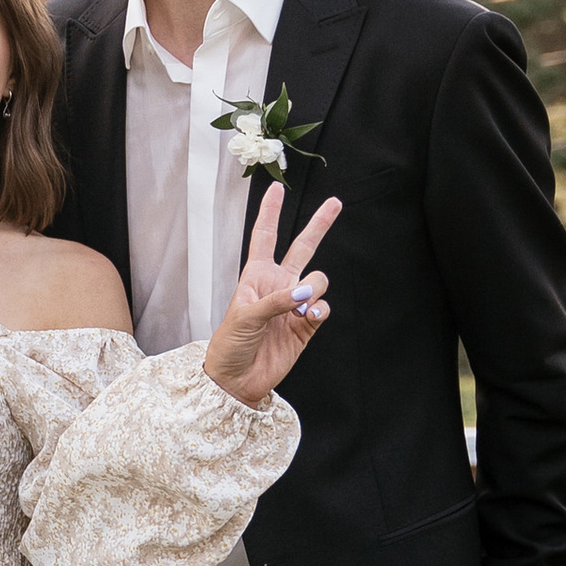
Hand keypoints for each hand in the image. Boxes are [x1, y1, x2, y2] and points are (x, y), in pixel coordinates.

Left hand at [203, 182, 340, 405]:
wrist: (237, 378)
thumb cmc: (229, 344)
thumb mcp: (243, 316)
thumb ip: (274, 300)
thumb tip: (305, 292)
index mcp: (256, 275)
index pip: (265, 237)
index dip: (271, 213)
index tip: (277, 188)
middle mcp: (279, 285)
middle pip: (303, 247)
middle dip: (319, 225)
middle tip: (335, 203)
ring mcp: (295, 304)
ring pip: (319, 280)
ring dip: (315, 287)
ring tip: (300, 306)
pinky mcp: (307, 324)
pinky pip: (323, 307)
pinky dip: (320, 309)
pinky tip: (309, 316)